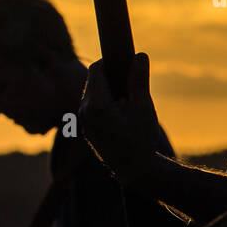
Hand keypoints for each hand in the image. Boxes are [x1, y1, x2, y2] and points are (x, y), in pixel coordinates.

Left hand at [79, 53, 163, 185]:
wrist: (134, 171)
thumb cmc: (140, 140)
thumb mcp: (143, 108)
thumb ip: (139, 81)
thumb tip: (140, 55)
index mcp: (96, 105)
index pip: (96, 70)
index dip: (110, 61)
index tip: (126, 61)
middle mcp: (84, 111)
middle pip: (93, 80)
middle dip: (111, 75)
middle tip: (131, 79)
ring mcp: (83, 121)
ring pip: (92, 93)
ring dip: (108, 89)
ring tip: (128, 97)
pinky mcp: (86, 128)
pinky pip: (92, 105)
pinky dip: (105, 101)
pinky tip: (122, 109)